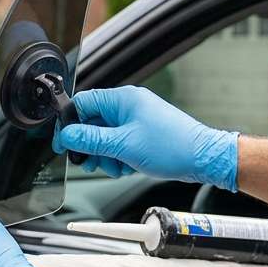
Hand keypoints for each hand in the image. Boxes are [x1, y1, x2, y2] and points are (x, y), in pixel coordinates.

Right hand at [53, 86, 238, 190]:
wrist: (203, 158)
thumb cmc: (172, 146)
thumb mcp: (123, 145)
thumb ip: (91, 140)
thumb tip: (68, 135)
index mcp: (122, 99)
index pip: (83, 104)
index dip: (70, 125)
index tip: (64, 144)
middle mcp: (128, 105)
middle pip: (92, 123)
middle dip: (91, 146)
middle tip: (91, 161)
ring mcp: (137, 119)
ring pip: (105, 137)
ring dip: (105, 155)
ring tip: (116, 166)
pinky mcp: (143, 133)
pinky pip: (119, 143)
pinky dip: (119, 157)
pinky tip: (127, 167)